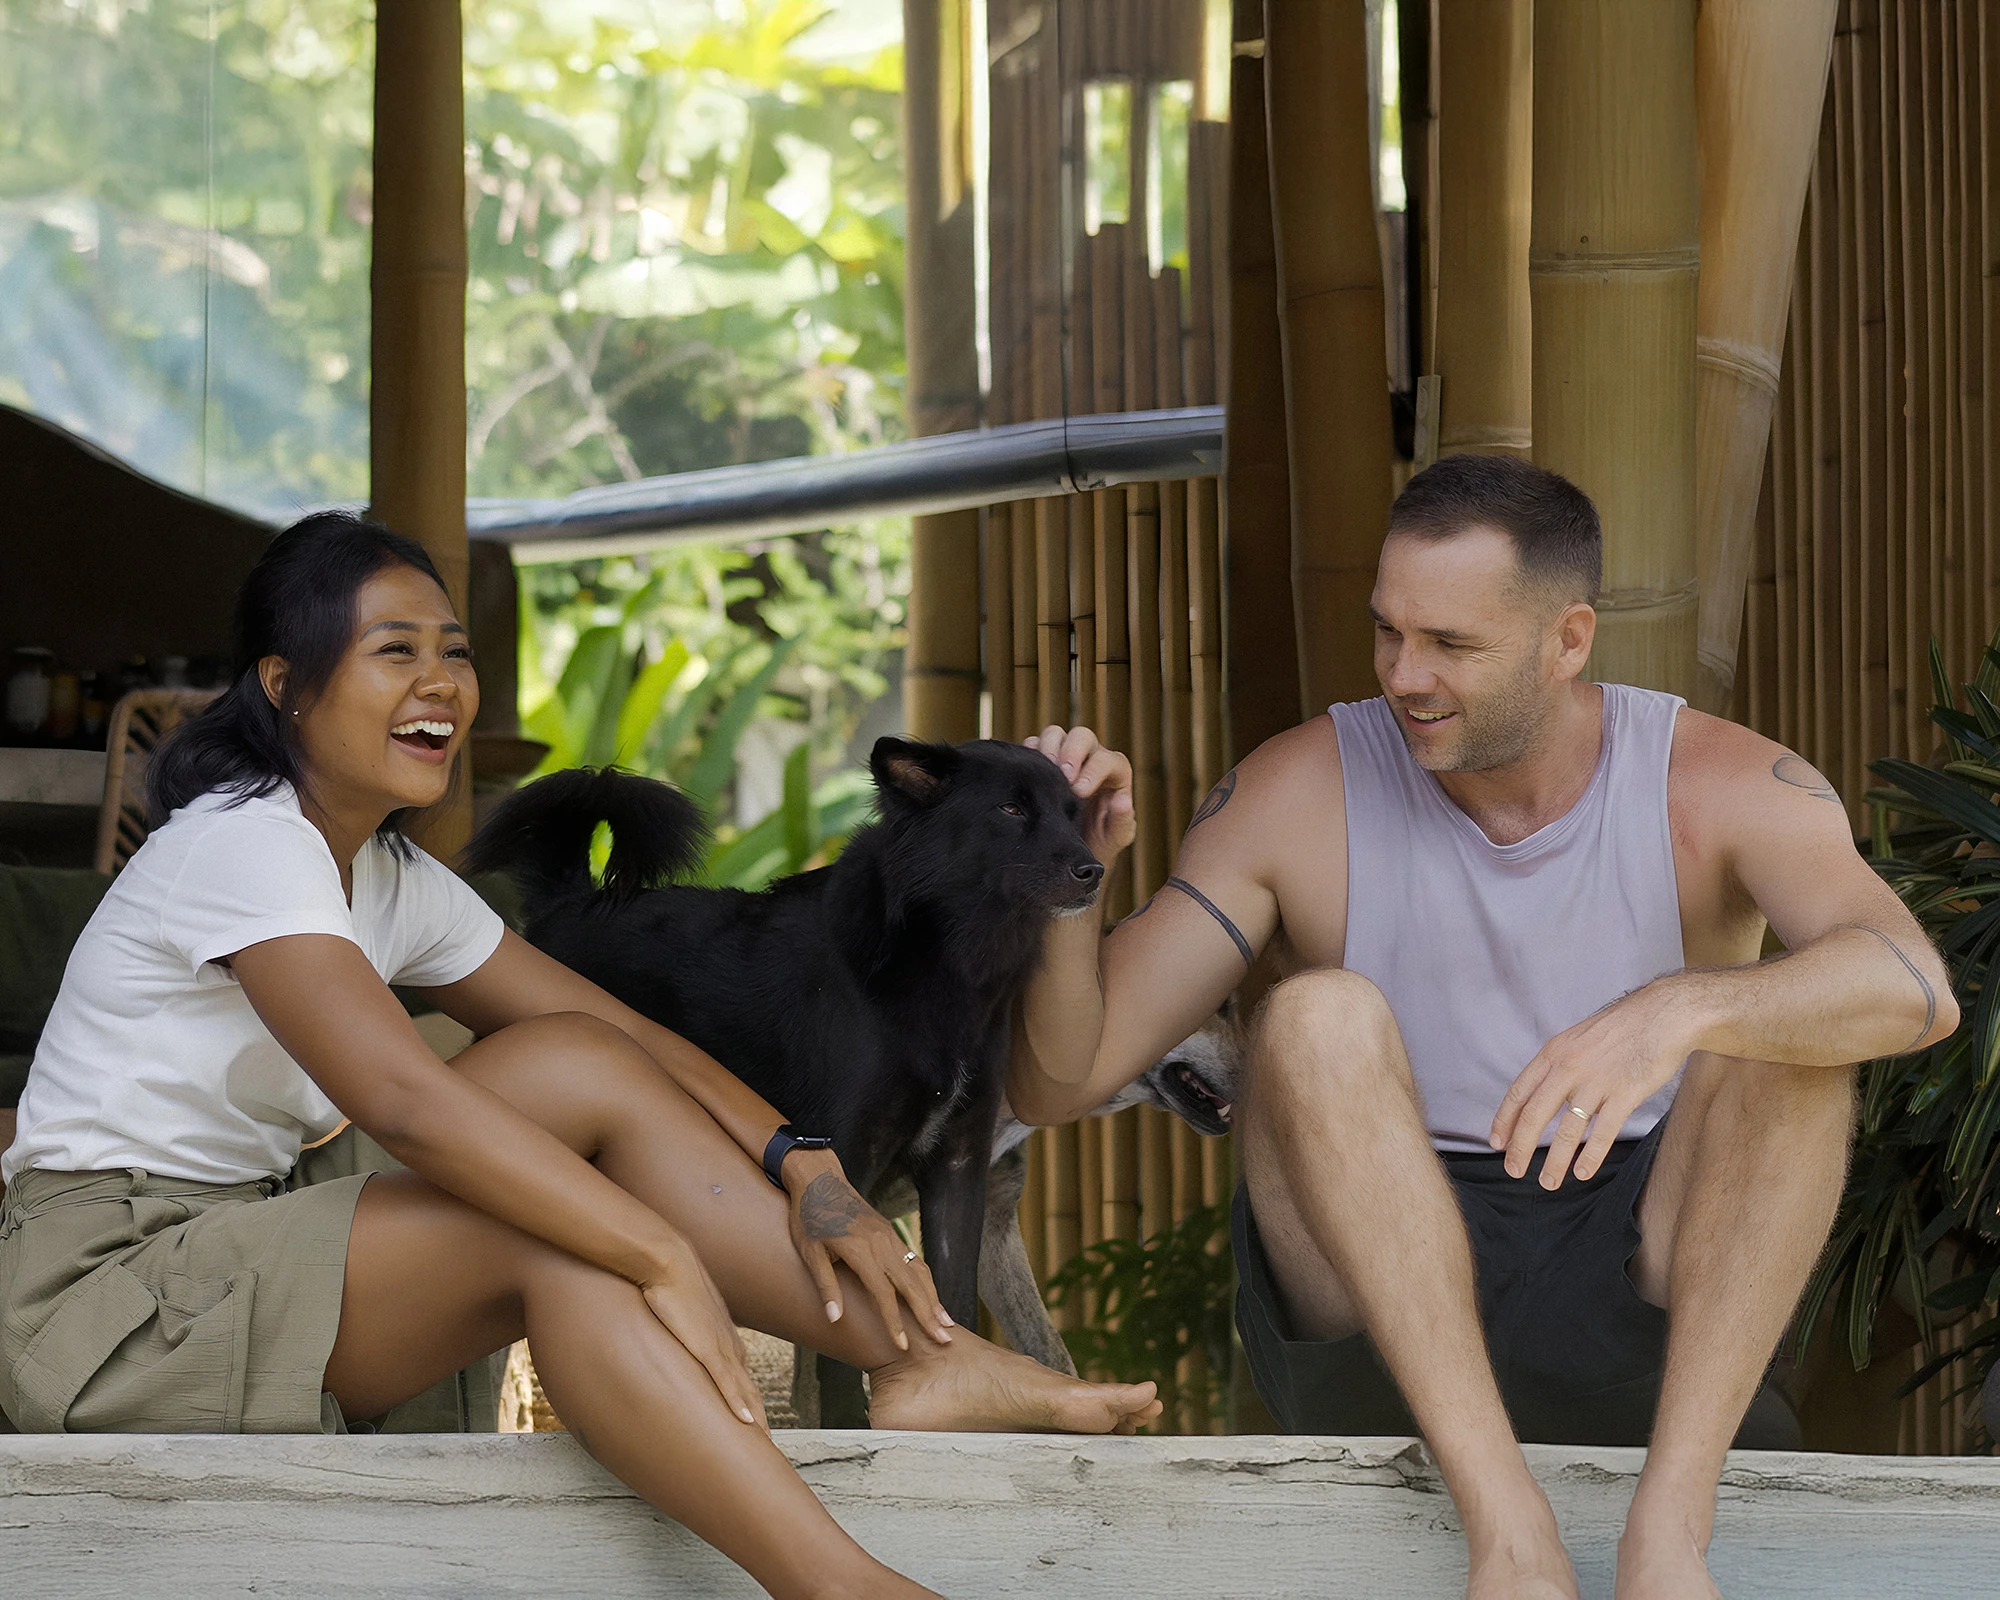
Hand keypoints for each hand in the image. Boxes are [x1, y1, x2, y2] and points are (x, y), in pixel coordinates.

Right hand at [640, 1236, 767, 1428]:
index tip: (757, 1427)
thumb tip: (680, 1340)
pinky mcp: (705, 1347)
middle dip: (760, 1420)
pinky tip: (746, 1423)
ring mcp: (719, 1347)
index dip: (752, 1405)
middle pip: (751, 1391)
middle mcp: (728, 1346)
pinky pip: (726, 1381)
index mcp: (724, 1340)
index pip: (744, 1380)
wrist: (669, 1262)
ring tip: (764, 1446)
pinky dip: (737, 1403)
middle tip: (767, 1447)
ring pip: (744, 1391)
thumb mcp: (684, 1315)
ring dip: (755, 1419)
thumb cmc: (673, 1284)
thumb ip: (687, 1331)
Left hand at [783, 1148, 953, 1350]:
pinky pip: (914, 1260)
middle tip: (944, 1340)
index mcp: (860, 1249)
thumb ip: (826, 1285)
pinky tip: (933, 1298)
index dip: (894, 1321)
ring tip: (947, 1324)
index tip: (903, 1345)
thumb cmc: (808, 1216)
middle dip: (928, 1315)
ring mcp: (889, 1236)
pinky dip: (927, 1282)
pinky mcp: (891, 1233)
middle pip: (911, 1284)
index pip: (883, 1293)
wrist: (819, 1178)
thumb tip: (835, 1319)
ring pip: (919, 1271)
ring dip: (934, 1299)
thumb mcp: (809, 1251)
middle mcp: (881, 1242)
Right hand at [1025, 725, 1136, 862]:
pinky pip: (1032, 745)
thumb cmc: (1098, 842)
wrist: (1072, 854)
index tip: (1079, 791)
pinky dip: (1028, 752)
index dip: (1094, 770)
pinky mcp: (1041, 762)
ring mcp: (1064, 757)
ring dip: (1048, 747)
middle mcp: (1090, 758)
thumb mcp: (1115, 838)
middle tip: (1062, 775)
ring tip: (1041, 770)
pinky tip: (1027, 772)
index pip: (1107, 760)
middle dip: (1071, 752)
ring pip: (1055, 734)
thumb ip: (1122, 821)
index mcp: (1114, 773)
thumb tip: (1122, 800)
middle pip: (1082, 736)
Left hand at [1489, 980, 1701, 1188]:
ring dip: (1555, 1161)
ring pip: (1568, 1129)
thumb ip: (1560, 1065)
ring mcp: (1597, 1081)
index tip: (1497, 1141)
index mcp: (1554, 1053)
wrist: (1662, 1014)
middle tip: (1513, 1170)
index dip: (1505, 1119)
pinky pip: (1603, 1131)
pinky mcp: (1625, 1093)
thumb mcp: (1578, 1039)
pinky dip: (1591, 1156)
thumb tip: (1544, 1093)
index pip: (1519, 1091)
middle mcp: (1569, 1067)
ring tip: (1548, 1182)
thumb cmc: (1623, 1028)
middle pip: (1535, 1114)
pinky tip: (1581, 1172)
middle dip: (1521, 1147)